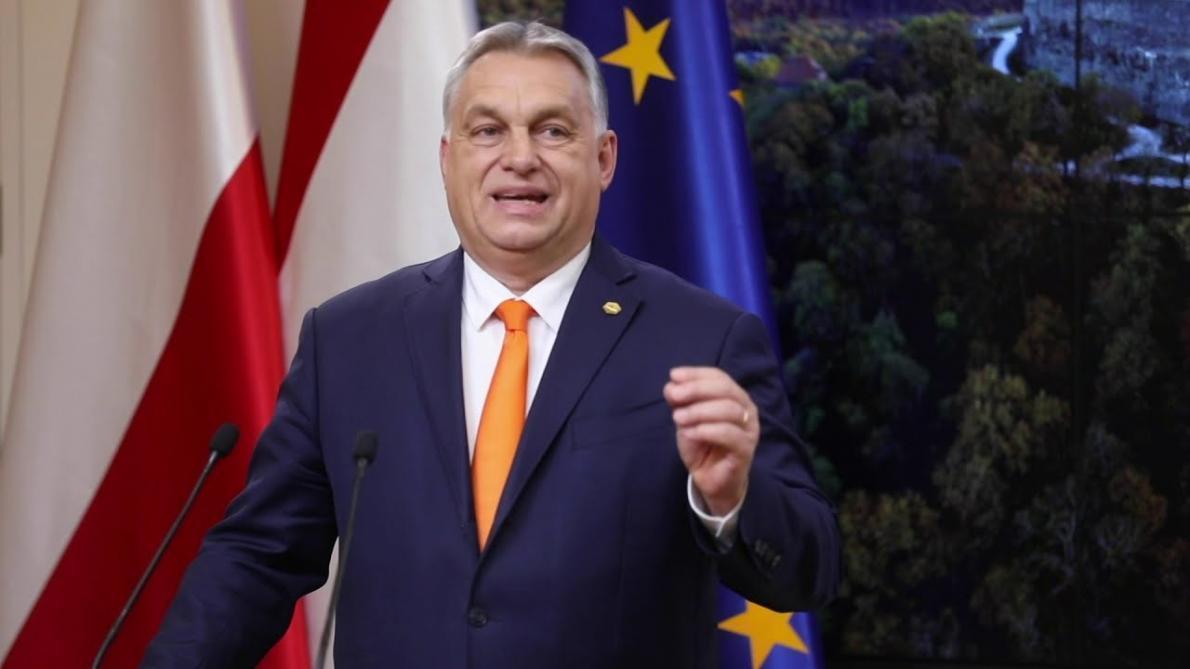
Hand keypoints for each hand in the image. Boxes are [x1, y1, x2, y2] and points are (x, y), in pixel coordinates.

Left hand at [663, 366, 757, 515]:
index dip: (696, 374)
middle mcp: (747, 410)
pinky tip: (690, 432)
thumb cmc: (702, 445)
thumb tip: (671, 385)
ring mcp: (749, 430)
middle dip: (697, 389)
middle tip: (674, 395)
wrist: (711, 479)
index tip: (674, 375)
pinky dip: (707, 430)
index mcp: (734, 397)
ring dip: (699, 411)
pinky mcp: (746, 450)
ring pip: (729, 410)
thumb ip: (680, 402)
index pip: (719, 377)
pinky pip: (730, 435)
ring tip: (678, 418)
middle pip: (726, 390)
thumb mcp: (686, 419)